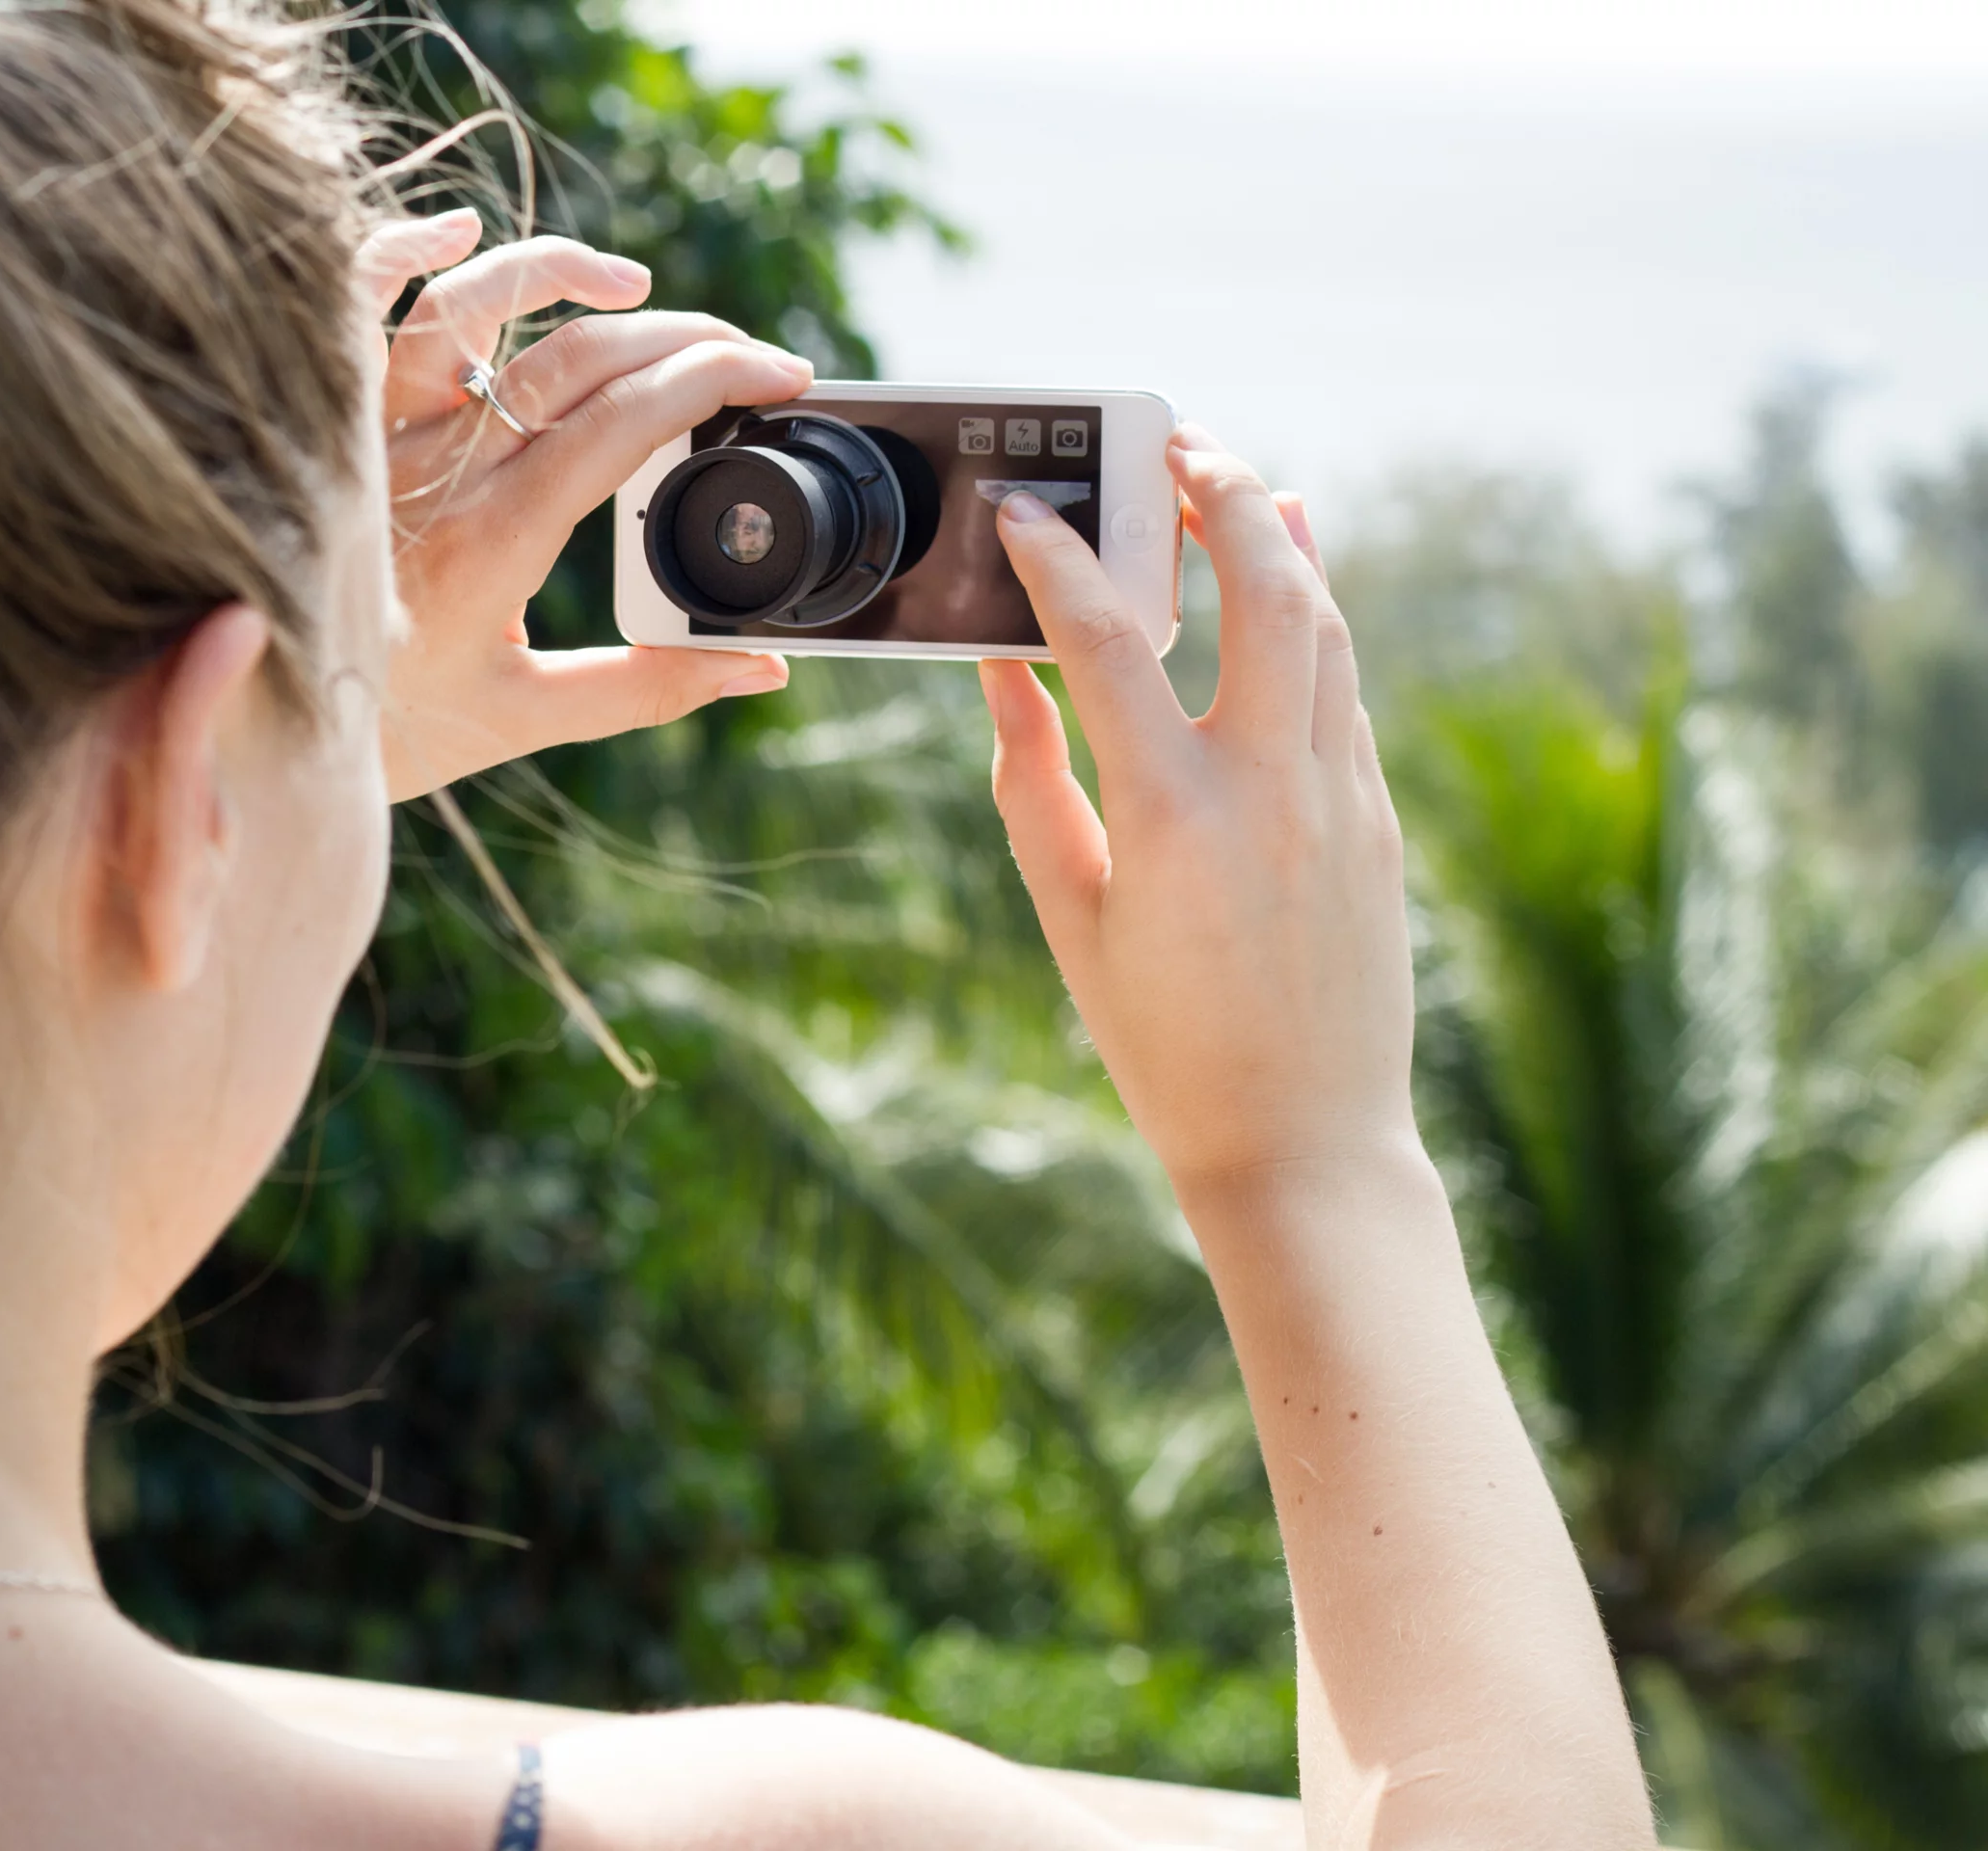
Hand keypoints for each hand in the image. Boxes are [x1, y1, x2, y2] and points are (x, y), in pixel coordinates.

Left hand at [357, 212, 812, 801]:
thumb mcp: (528, 718)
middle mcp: (433, 471)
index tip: (776, 375)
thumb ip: (648, 688)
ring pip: (466, 307)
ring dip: (559, 274)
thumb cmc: (390, 729)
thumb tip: (759, 665)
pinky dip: (396, 251)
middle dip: (682, 335)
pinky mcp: (330, 422)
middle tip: (741, 351)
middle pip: (574, 356)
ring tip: (633, 289)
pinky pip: (351, 307)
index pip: (625, 420)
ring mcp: (374, 436)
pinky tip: (457, 231)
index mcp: (495, 542)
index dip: (716, 379)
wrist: (254, 732)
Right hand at [980, 428, 1415, 1189]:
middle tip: (1174, 444)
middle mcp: (1270, 788)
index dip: (1053, 559)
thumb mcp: (1069, 914)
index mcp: (1170, 817)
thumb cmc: (1163, 1044)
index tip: (1020, 512)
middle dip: (1220, 493)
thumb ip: (1030, 781)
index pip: (1103, 641)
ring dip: (1281, 537)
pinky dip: (1314, 615)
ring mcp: (1341, 797)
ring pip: (1327, 621)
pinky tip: (1289, 581)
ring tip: (1236, 484)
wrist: (1304, 1143)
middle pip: (1264, 584)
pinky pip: (1344, 685)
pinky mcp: (1379, 818)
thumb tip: (1000, 673)